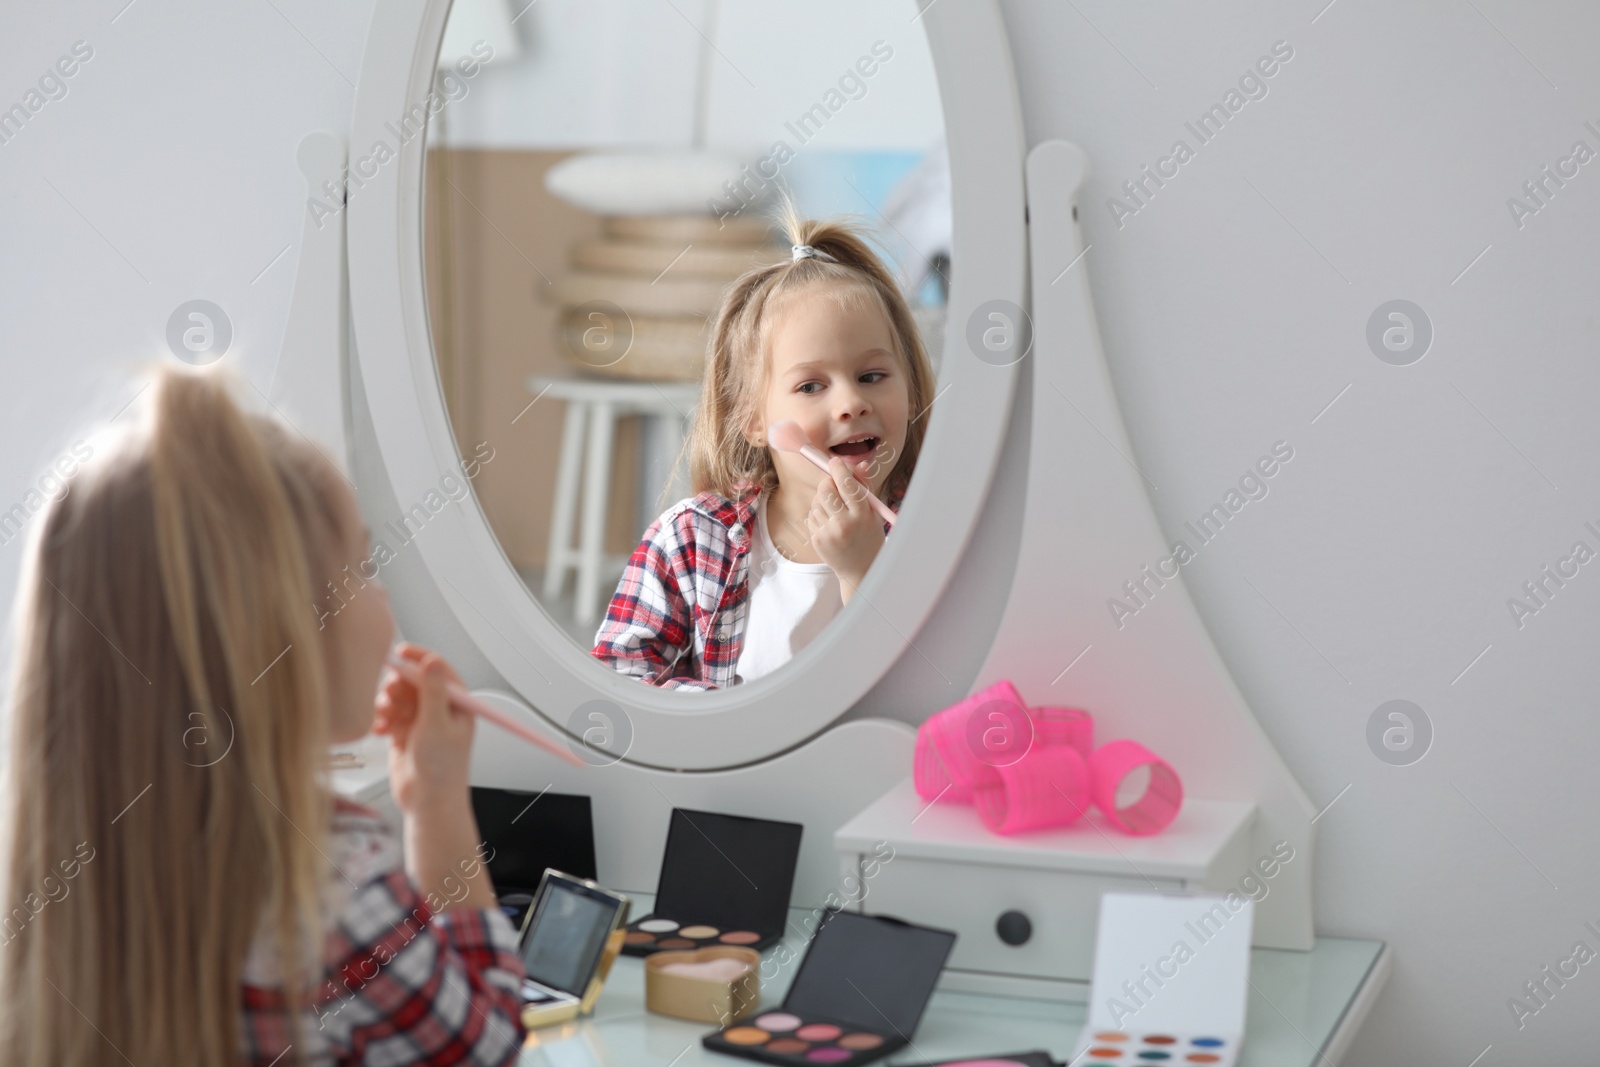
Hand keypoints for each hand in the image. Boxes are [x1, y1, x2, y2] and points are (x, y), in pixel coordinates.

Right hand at [371, 643, 473, 813]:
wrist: (427, 803)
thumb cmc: (442, 771)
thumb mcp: (436, 725)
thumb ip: (433, 692)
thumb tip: (432, 661)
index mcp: (457, 704)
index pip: (438, 669)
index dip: (419, 658)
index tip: (400, 652)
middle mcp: (439, 709)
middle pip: (413, 680)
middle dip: (398, 685)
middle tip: (389, 695)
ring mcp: (420, 721)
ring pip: (398, 697)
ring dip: (387, 703)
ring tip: (386, 717)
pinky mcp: (403, 733)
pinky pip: (388, 715)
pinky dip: (382, 719)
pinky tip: (381, 730)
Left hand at [807, 457, 884, 601]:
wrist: (860, 569)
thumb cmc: (869, 536)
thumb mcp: (873, 513)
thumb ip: (865, 487)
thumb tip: (860, 463)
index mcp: (862, 515)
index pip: (847, 484)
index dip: (838, 469)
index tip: (834, 461)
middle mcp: (844, 524)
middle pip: (825, 490)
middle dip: (827, 482)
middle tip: (833, 484)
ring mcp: (828, 533)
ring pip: (816, 501)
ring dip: (823, 499)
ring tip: (835, 510)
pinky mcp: (817, 540)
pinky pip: (812, 515)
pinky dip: (819, 513)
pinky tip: (830, 523)